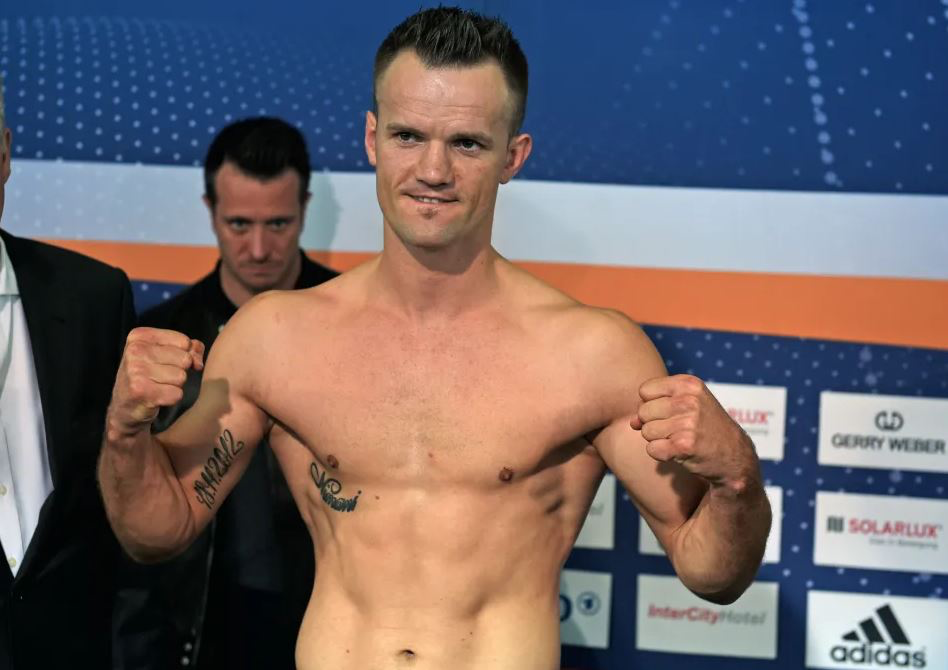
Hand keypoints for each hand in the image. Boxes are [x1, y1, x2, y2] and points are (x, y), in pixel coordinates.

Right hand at [107, 327, 204, 438]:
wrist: (125, 407)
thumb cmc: (149, 376)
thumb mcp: (165, 354)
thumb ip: (190, 349)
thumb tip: (198, 363)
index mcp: (140, 336)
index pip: (184, 342)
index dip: (184, 355)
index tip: (167, 363)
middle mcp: (135, 350)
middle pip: (185, 359)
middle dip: (179, 371)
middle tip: (160, 377)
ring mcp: (136, 371)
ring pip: (181, 377)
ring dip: (175, 385)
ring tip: (158, 386)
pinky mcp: (140, 391)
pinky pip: (177, 394)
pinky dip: (171, 398)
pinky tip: (157, 397)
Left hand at [630, 374, 757, 491]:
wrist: (734, 456)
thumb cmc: (705, 427)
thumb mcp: (687, 405)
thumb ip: (655, 406)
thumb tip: (632, 422)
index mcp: (689, 384)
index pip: (645, 390)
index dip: (652, 404)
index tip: (671, 413)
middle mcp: (689, 400)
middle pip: (643, 412)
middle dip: (654, 424)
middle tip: (677, 430)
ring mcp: (688, 423)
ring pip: (646, 431)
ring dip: (659, 440)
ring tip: (680, 440)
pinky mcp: (684, 445)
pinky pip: (652, 449)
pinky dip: (662, 455)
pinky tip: (680, 452)